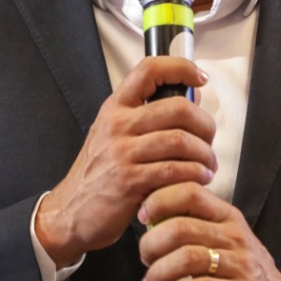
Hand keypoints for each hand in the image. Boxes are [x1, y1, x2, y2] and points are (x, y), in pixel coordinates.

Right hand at [34, 57, 215, 267]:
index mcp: (115, 107)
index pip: (149, 70)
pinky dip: (195, 174)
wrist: (71, 212)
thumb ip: (150, 116)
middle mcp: (117, 125)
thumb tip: (192, 97)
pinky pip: (174, 170)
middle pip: (177, 108)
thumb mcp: (116, 136)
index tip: (200, 77)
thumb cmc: (100, 174)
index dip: (181, 67)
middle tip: (209, 140)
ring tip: (208, 165)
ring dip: (204, 154)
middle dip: (205, 125)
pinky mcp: (129, 182)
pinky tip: (199, 179)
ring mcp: (122, 153)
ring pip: (180, 140)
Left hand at [136, 184, 280, 280]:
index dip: (160, 200)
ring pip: (188, 258)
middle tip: (144, 258)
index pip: (191, 192)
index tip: (143, 216)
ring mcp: (241, 265)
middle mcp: (235, 236)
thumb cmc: (242, 275)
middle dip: (151, 244)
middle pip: (182, 227)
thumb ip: (193, 226)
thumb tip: (151, 217)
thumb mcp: (222, 241)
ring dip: (159, 272)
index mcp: (227, 217)